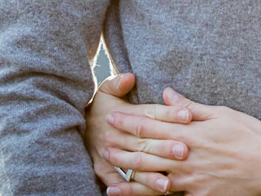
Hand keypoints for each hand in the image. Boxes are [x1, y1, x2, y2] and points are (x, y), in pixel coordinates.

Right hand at [85, 73, 189, 195]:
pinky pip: (119, 182)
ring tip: (168, 182)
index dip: (169, 114)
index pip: (150, 114)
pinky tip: (148, 194)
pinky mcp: (103, 170)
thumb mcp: (105, 91)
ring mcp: (109, 155)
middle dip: (165, 146)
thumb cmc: (99, 107)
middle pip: (145, 142)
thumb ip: (117, 83)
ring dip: (151, 175)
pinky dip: (133, 190)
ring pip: (133, 166)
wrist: (71, 125)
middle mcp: (117, 136)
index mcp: (124, 115)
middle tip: (184, 151)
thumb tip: (129, 77)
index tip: (188, 116)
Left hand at [98, 87, 260, 195]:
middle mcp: (185, 156)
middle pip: (146, 151)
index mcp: (190, 133)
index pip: (152, 125)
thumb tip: (167, 94)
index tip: (113, 117)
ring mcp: (190, 179)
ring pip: (151, 177)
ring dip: (129, 173)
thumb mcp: (222, 113)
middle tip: (103, 144)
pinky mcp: (197, 195)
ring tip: (111, 171)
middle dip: (123, 147)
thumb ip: (190, 107)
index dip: (130, 121)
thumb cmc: (250, 135)